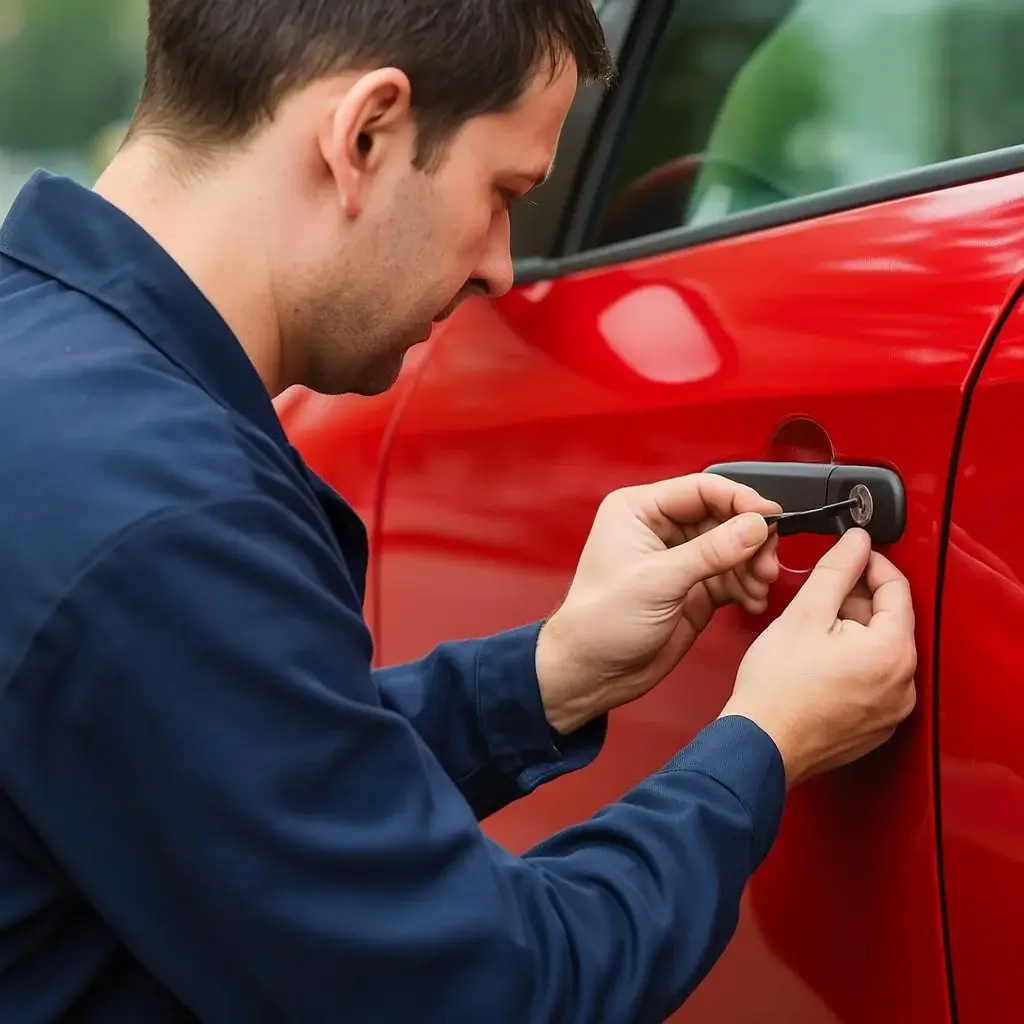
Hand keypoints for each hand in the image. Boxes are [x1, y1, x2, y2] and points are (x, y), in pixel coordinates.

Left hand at [536, 473, 780, 733]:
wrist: (593, 672)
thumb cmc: (600, 622)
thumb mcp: (659, 580)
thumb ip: (712, 551)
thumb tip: (756, 525)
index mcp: (639, 510)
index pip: (701, 489)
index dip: (739, 500)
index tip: (771, 517)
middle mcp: (660, 528)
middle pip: (723, 517)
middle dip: (751, 539)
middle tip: (767, 563)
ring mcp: (679, 559)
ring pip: (733, 547)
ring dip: (752, 565)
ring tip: (759, 587)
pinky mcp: (694, 587)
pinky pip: (731, 575)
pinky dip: (747, 586)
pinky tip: (751, 600)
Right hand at [721, 528, 916, 786]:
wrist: (760, 744)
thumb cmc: (776, 689)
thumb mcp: (804, 614)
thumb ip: (836, 570)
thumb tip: (856, 542)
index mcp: (893, 651)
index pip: (897, 587)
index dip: (870, 563)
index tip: (850, 555)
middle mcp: (904, 684)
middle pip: (890, 621)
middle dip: (857, 601)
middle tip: (819, 597)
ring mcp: (892, 709)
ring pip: (880, 652)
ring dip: (853, 633)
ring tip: (812, 633)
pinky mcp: (875, 726)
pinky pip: (873, 682)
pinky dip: (852, 665)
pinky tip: (817, 664)